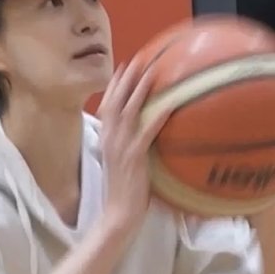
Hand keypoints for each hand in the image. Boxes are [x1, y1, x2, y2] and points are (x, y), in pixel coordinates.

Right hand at [95, 57, 171, 234]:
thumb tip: (140, 133)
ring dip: (140, 89)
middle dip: (126, 79)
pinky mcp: (134, 157)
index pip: (107, 106)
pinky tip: (169, 103)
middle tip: (137, 59)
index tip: (123, 68)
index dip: (115, 86)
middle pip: (115, 101)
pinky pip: (147, 131)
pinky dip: (158, 115)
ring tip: (151, 70)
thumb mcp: (121, 163)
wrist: (118, 214)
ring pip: (129, 110)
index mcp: (105, 140)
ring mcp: (120, 147)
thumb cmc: (124, 192)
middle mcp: (109, 139)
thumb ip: (126, 146)